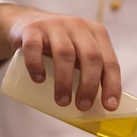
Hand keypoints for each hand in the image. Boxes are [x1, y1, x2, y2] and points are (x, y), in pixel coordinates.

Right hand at [0, 4, 120, 111]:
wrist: (24, 25)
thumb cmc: (58, 48)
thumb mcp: (78, 54)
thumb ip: (89, 73)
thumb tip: (97, 112)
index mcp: (96, 34)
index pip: (109, 61)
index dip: (112, 85)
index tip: (109, 106)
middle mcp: (78, 26)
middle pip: (90, 57)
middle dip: (89, 85)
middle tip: (83, 106)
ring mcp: (54, 26)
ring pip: (64, 54)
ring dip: (65, 82)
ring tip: (62, 102)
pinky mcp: (31, 30)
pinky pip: (34, 47)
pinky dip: (37, 66)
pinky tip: (39, 80)